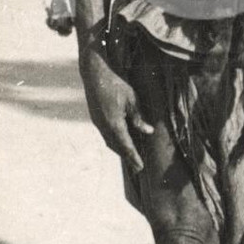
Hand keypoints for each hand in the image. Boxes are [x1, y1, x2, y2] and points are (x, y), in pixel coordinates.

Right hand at [80, 51, 152, 172]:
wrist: (94, 76)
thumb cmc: (116, 85)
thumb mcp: (132, 99)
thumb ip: (138, 117)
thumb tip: (148, 131)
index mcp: (114, 123)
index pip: (126, 144)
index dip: (133, 156)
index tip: (140, 166)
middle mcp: (104, 126)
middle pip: (117, 147)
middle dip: (127, 157)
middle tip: (138, 167)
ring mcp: (98, 123)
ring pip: (110, 142)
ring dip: (120, 150)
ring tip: (130, 158)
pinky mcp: (96, 119)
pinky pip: (106, 135)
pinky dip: (114, 142)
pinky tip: (120, 142)